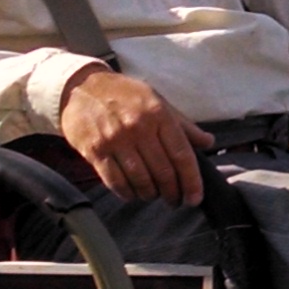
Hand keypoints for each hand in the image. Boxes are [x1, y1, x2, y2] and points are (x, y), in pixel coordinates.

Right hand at [57, 65, 212, 203]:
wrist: (80, 88)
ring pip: (140, 180)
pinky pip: (116, 182)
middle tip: (175, 201)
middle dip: (172, 193)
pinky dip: (127, 193)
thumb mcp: (157, 101)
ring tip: (153, 195)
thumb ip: (183, 125)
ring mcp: (115, 140)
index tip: (195, 198)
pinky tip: (132, 193)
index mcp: (159, 114)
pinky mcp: (95, 151)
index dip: (191, 181)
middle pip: (163, 172)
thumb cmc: (124, 95)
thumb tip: (208, 142)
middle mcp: (138, 127)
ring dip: (150, 194)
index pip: (182, 155)